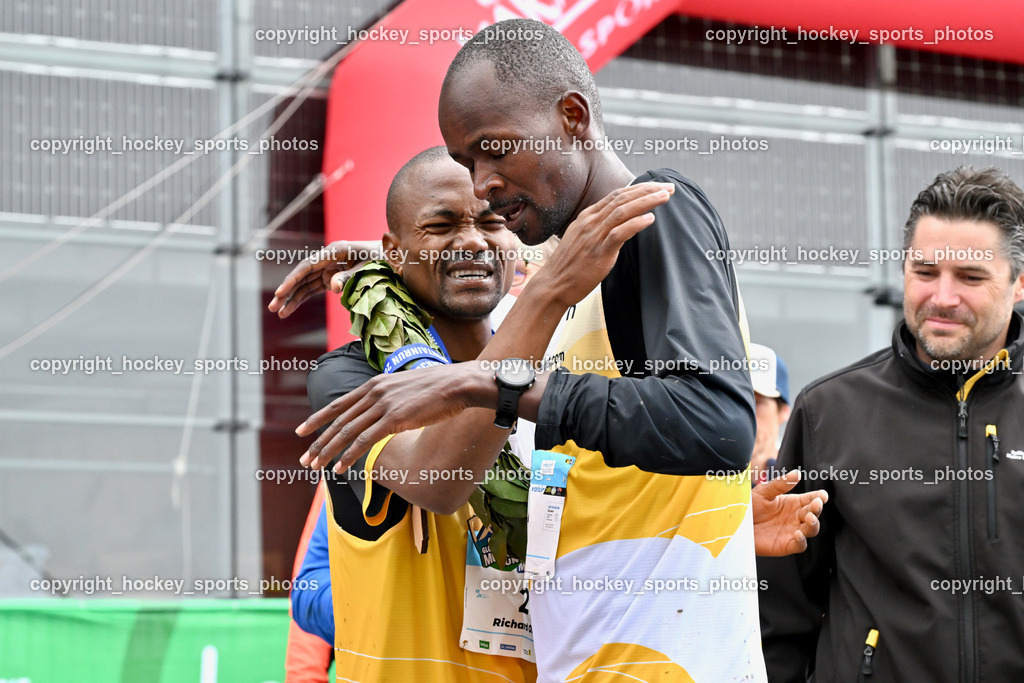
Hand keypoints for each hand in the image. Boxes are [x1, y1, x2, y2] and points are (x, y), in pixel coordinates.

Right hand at [267, 239, 380, 317]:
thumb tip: (332, 287)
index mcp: (335, 251)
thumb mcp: (368, 268)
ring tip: (279, 313)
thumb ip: (350, 276)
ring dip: (291, 298)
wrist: (391, 255)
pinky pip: (312, 289)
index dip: (293, 279)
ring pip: (304, 284)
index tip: (281, 291)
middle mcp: (327, 258)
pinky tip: (289, 310)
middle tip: (272, 307)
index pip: (308, 266)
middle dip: (286, 291)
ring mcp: (327, 268)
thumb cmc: (381, 259)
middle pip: (301, 275)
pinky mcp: (330, 277)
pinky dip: (301, 299)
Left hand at [296, 362, 492, 471]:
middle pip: (339, 420)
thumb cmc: (439, 388)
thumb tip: (387, 413)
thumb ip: (391, 398)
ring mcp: (384, 405)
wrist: (459, 383)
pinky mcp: (395, 418)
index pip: (340, 404)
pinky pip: (365, 440)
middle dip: (319, 441)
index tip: (302, 430)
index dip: (319, 418)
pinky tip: (340, 467)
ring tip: (315, 466)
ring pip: (347, 432)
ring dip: (328, 451)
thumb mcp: (407, 388)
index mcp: (376, 384)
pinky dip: (349, 456)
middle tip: (304, 458)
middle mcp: (375, 392)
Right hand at [529, 182, 674, 308]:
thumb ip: (600, 228)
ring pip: (622, 211)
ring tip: (664, 197)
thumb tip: (620, 223)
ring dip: (645, 202)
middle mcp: (590, 222)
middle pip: (622, 199)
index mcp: (587, 217)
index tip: (657, 186)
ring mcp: (593, 236)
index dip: (639, 188)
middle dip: (647, 190)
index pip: (617, 195)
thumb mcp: (583, 239)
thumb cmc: (570, 266)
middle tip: (668, 187)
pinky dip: (635, 224)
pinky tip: (650, 219)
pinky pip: (618, 233)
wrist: (553, 285)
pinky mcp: (598, 252)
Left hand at [752, 470, 827, 556]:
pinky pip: (800, 545)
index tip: (823, 495)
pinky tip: (797, 534)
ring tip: (809, 518)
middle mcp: (795, 517)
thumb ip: (780, 484)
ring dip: (813, 524)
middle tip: (816, 504)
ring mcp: (792, 531)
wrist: (736, 525)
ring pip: (811, 529)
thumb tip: (797, 473)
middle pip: (813, 513)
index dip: (819, 497)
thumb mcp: (763, 492)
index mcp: (792, 503)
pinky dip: (801, 541)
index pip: (811, 499)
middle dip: (817, 509)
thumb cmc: (749, 507)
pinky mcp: (786, 545)